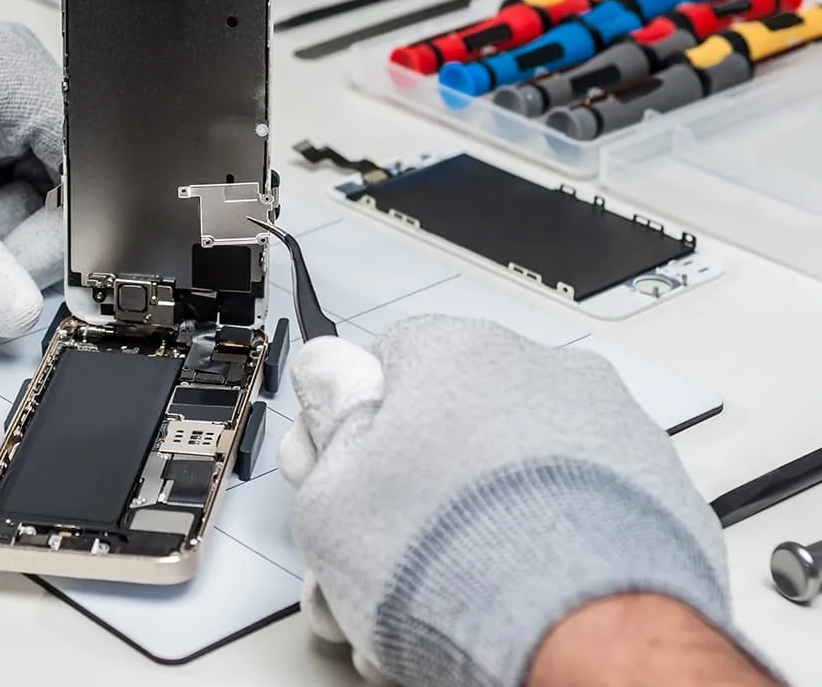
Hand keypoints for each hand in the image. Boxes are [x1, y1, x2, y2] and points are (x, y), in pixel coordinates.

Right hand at [278, 315, 740, 685]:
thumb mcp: (330, 495)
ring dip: (470, 521)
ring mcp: (606, 429)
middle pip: (445, 424)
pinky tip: (509, 597)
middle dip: (410, 489)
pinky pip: (572, 508)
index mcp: (453, 350)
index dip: (349, 436)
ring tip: (445, 593)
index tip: (341, 485)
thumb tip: (329, 378)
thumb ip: (328, 421)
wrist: (584, 633)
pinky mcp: (654, 492)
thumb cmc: (458, 564)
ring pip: (507, 470)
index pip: (378, 369)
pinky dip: (540, 545)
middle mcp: (536, 372)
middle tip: (385, 555)